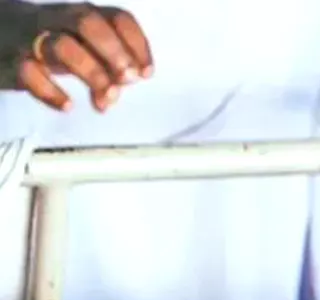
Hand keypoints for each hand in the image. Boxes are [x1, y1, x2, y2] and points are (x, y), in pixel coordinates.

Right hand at [0, 2, 149, 112]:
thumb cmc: (48, 46)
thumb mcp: (81, 49)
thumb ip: (106, 66)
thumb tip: (120, 89)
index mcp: (80, 15)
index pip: (116, 17)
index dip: (137, 44)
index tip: (146, 73)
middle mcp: (56, 20)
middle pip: (88, 23)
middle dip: (114, 53)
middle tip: (128, 80)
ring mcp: (30, 38)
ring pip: (62, 45)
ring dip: (92, 73)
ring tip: (106, 100)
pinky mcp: (11, 61)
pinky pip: (29, 72)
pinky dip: (51, 92)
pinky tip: (68, 105)